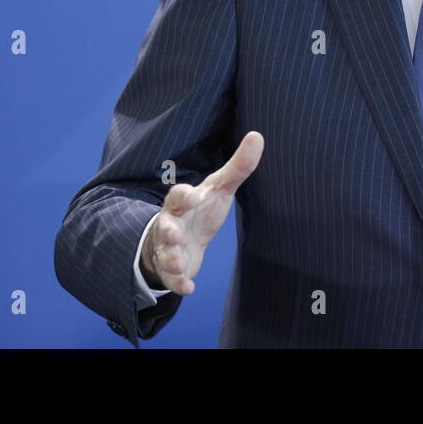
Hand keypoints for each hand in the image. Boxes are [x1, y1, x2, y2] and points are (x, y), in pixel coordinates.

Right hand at [141, 131, 263, 295]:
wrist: (181, 239)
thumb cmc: (200, 210)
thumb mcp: (219, 188)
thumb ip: (237, 166)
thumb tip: (257, 136)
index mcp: (182, 202)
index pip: (178, 196)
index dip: (184, 196)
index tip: (192, 195)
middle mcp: (170, 224)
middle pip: (164, 226)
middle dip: (168, 230)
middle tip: (174, 233)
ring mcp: (169, 247)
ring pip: (165, 253)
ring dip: (170, 258)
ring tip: (178, 262)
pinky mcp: (172, 268)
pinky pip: (171, 277)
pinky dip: (178, 282)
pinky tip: (188, 287)